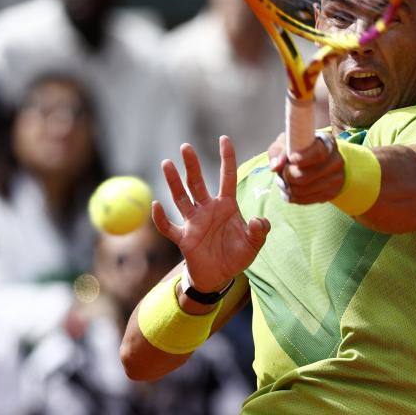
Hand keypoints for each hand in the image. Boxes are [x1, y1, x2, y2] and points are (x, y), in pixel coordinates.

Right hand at [151, 135, 269, 292]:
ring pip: (181, 198)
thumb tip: (259, 220)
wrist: (219, 276)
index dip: (227, 158)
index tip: (224, 139)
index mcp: (227, 206)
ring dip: (174, 182)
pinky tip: (156, 205)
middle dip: (192, 165)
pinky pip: (170, 226)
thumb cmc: (236, 256)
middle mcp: (208, 209)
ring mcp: (194, 222)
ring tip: (167, 163)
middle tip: (185, 147)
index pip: (227, 177)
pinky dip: (161, 218)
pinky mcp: (184, 238)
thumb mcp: (254, 244)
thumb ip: (259, 231)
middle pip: (198, 183)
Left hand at [268, 132, 344, 203]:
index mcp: (327, 143)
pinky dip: (291, 196)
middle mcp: (335, 161)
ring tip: (283, 180)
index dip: (301, 159)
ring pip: (301, 191)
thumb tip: (275, 166)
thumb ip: (278, 151)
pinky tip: (289, 188)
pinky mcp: (330, 194)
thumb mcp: (286, 142)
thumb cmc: (299, 147)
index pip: (317, 154)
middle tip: (281, 171)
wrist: (317, 160)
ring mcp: (335, 180)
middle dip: (287, 175)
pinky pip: (303, 200)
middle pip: (305, 176)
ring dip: (286, 187)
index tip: (291, 159)